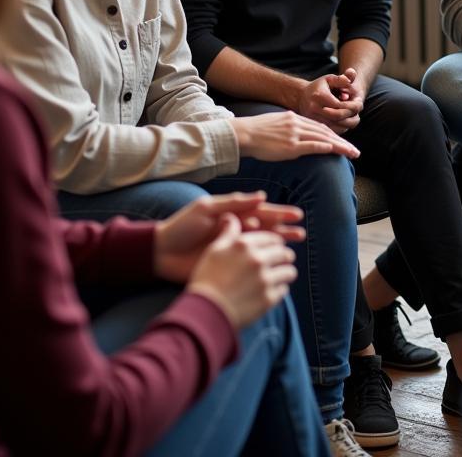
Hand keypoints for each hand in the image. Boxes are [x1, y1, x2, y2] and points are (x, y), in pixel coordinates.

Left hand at [154, 192, 304, 282]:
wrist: (161, 252)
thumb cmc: (181, 226)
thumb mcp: (206, 208)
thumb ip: (233, 203)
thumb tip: (261, 196)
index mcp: (233, 215)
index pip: (261, 212)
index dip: (279, 213)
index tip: (296, 215)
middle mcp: (236, 231)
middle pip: (266, 229)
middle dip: (283, 230)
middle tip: (301, 233)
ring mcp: (233, 248)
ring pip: (262, 246)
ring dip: (278, 245)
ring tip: (295, 246)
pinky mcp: (228, 264)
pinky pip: (250, 263)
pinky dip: (263, 262)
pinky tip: (275, 265)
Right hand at [186, 215, 297, 329]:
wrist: (205, 312)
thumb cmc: (206, 279)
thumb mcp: (214, 251)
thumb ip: (228, 233)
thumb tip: (231, 216)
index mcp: (245, 245)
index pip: (272, 237)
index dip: (276, 242)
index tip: (276, 246)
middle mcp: (258, 260)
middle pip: (284, 253)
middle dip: (284, 256)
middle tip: (282, 260)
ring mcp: (265, 280)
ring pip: (289, 271)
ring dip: (286, 272)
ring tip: (281, 275)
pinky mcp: (268, 299)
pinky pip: (284, 290)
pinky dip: (280, 289)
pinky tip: (273, 290)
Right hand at [232, 112, 359, 160]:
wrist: (242, 133)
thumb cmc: (255, 132)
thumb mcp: (275, 124)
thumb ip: (289, 128)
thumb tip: (297, 137)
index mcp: (294, 118)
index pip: (319, 126)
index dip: (334, 135)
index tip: (344, 142)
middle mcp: (297, 124)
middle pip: (325, 132)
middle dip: (342, 142)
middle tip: (355, 151)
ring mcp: (294, 134)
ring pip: (323, 138)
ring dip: (340, 147)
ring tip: (352, 154)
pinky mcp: (290, 146)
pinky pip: (311, 146)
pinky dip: (325, 147)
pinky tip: (335, 150)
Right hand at [297, 70, 361, 131]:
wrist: (301, 97)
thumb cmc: (319, 87)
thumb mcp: (329, 79)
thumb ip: (341, 79)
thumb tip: (349, 80)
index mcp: (319, 96)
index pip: (340, 105)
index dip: (352, 106)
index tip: (360, 103)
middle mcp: (314, 109)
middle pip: (338, 117)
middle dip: (351, 115)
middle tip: (359, 112)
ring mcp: (313, 119)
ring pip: (335, 127)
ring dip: (349, 123)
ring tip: (355, 117)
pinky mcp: (314, 127)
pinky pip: (331, 132)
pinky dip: (342, 129)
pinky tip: (346, 122)